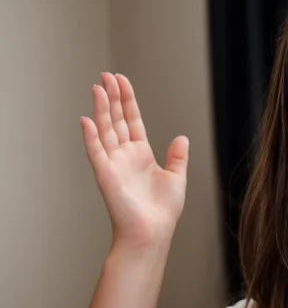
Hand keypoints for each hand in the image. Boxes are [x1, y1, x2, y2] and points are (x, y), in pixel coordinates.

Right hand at [81, 73, 188, 247]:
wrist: (153, 232)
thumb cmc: (163, 211)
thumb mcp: (177, 178)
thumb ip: (177, 157)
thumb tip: (182, 137)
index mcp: (141, 154)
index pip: (132, 120)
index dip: (127, 100)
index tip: (122, 81)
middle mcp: (125, 156)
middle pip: (115, 120)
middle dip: (111, 97)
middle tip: (106, 75)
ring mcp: (113, 163)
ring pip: (105, 130)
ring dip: (100, 109)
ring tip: (98, 87)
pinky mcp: (105, 175)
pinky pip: (96, 152)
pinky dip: (90, 136)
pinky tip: (86, 119)